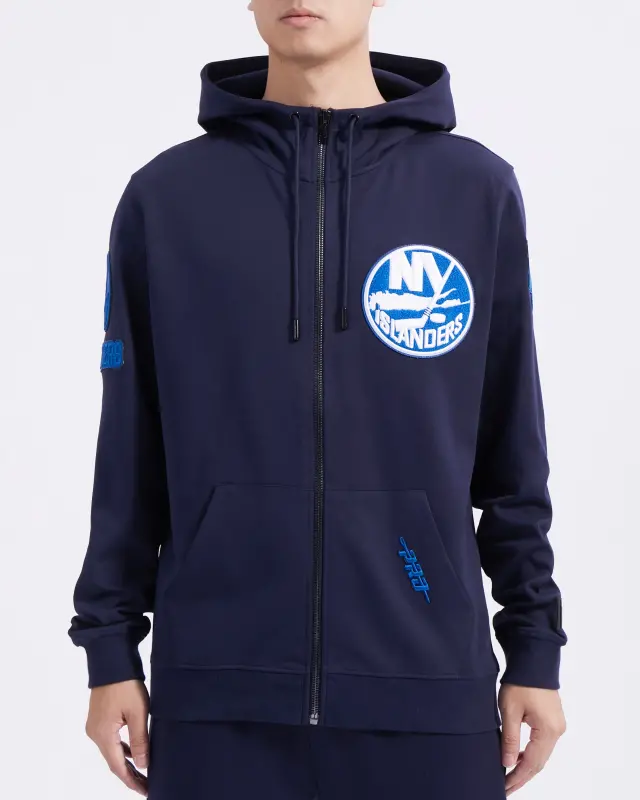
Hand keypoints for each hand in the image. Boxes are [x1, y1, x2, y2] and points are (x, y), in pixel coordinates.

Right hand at [85, 679, 149, 795]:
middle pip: (114, 761)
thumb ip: (140, 740)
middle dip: (130, 774)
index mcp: (103, 735)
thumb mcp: (138, 712)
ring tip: (142, 771)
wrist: (111, 660)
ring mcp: (95, 726)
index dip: (132, 781)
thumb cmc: (125, 683)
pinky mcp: (99, 718)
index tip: (145, 790)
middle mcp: (95, 733)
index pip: (118, 767)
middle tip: (146, 785)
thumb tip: (142, 764)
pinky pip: (111, 739)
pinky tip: (133, 750)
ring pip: (112, 750)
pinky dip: (122, 748)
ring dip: (126, 762)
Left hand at [499, 683, 565, 795]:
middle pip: (539, 762)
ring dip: (526, 765)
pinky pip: (543, 744)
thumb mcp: (510, 710)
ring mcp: (557, 725)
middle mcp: (557, 730)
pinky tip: (518, 757)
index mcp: (548, 730)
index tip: (504, 787)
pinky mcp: (553, 719)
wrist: (533, 659)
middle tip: (506, 788)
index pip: (532, 763)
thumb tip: (507, 763)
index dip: (517, 777)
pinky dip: (531, 753)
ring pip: (542, 754)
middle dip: (522, 776)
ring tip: (509, 776)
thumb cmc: (520, 681)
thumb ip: (510, 739)